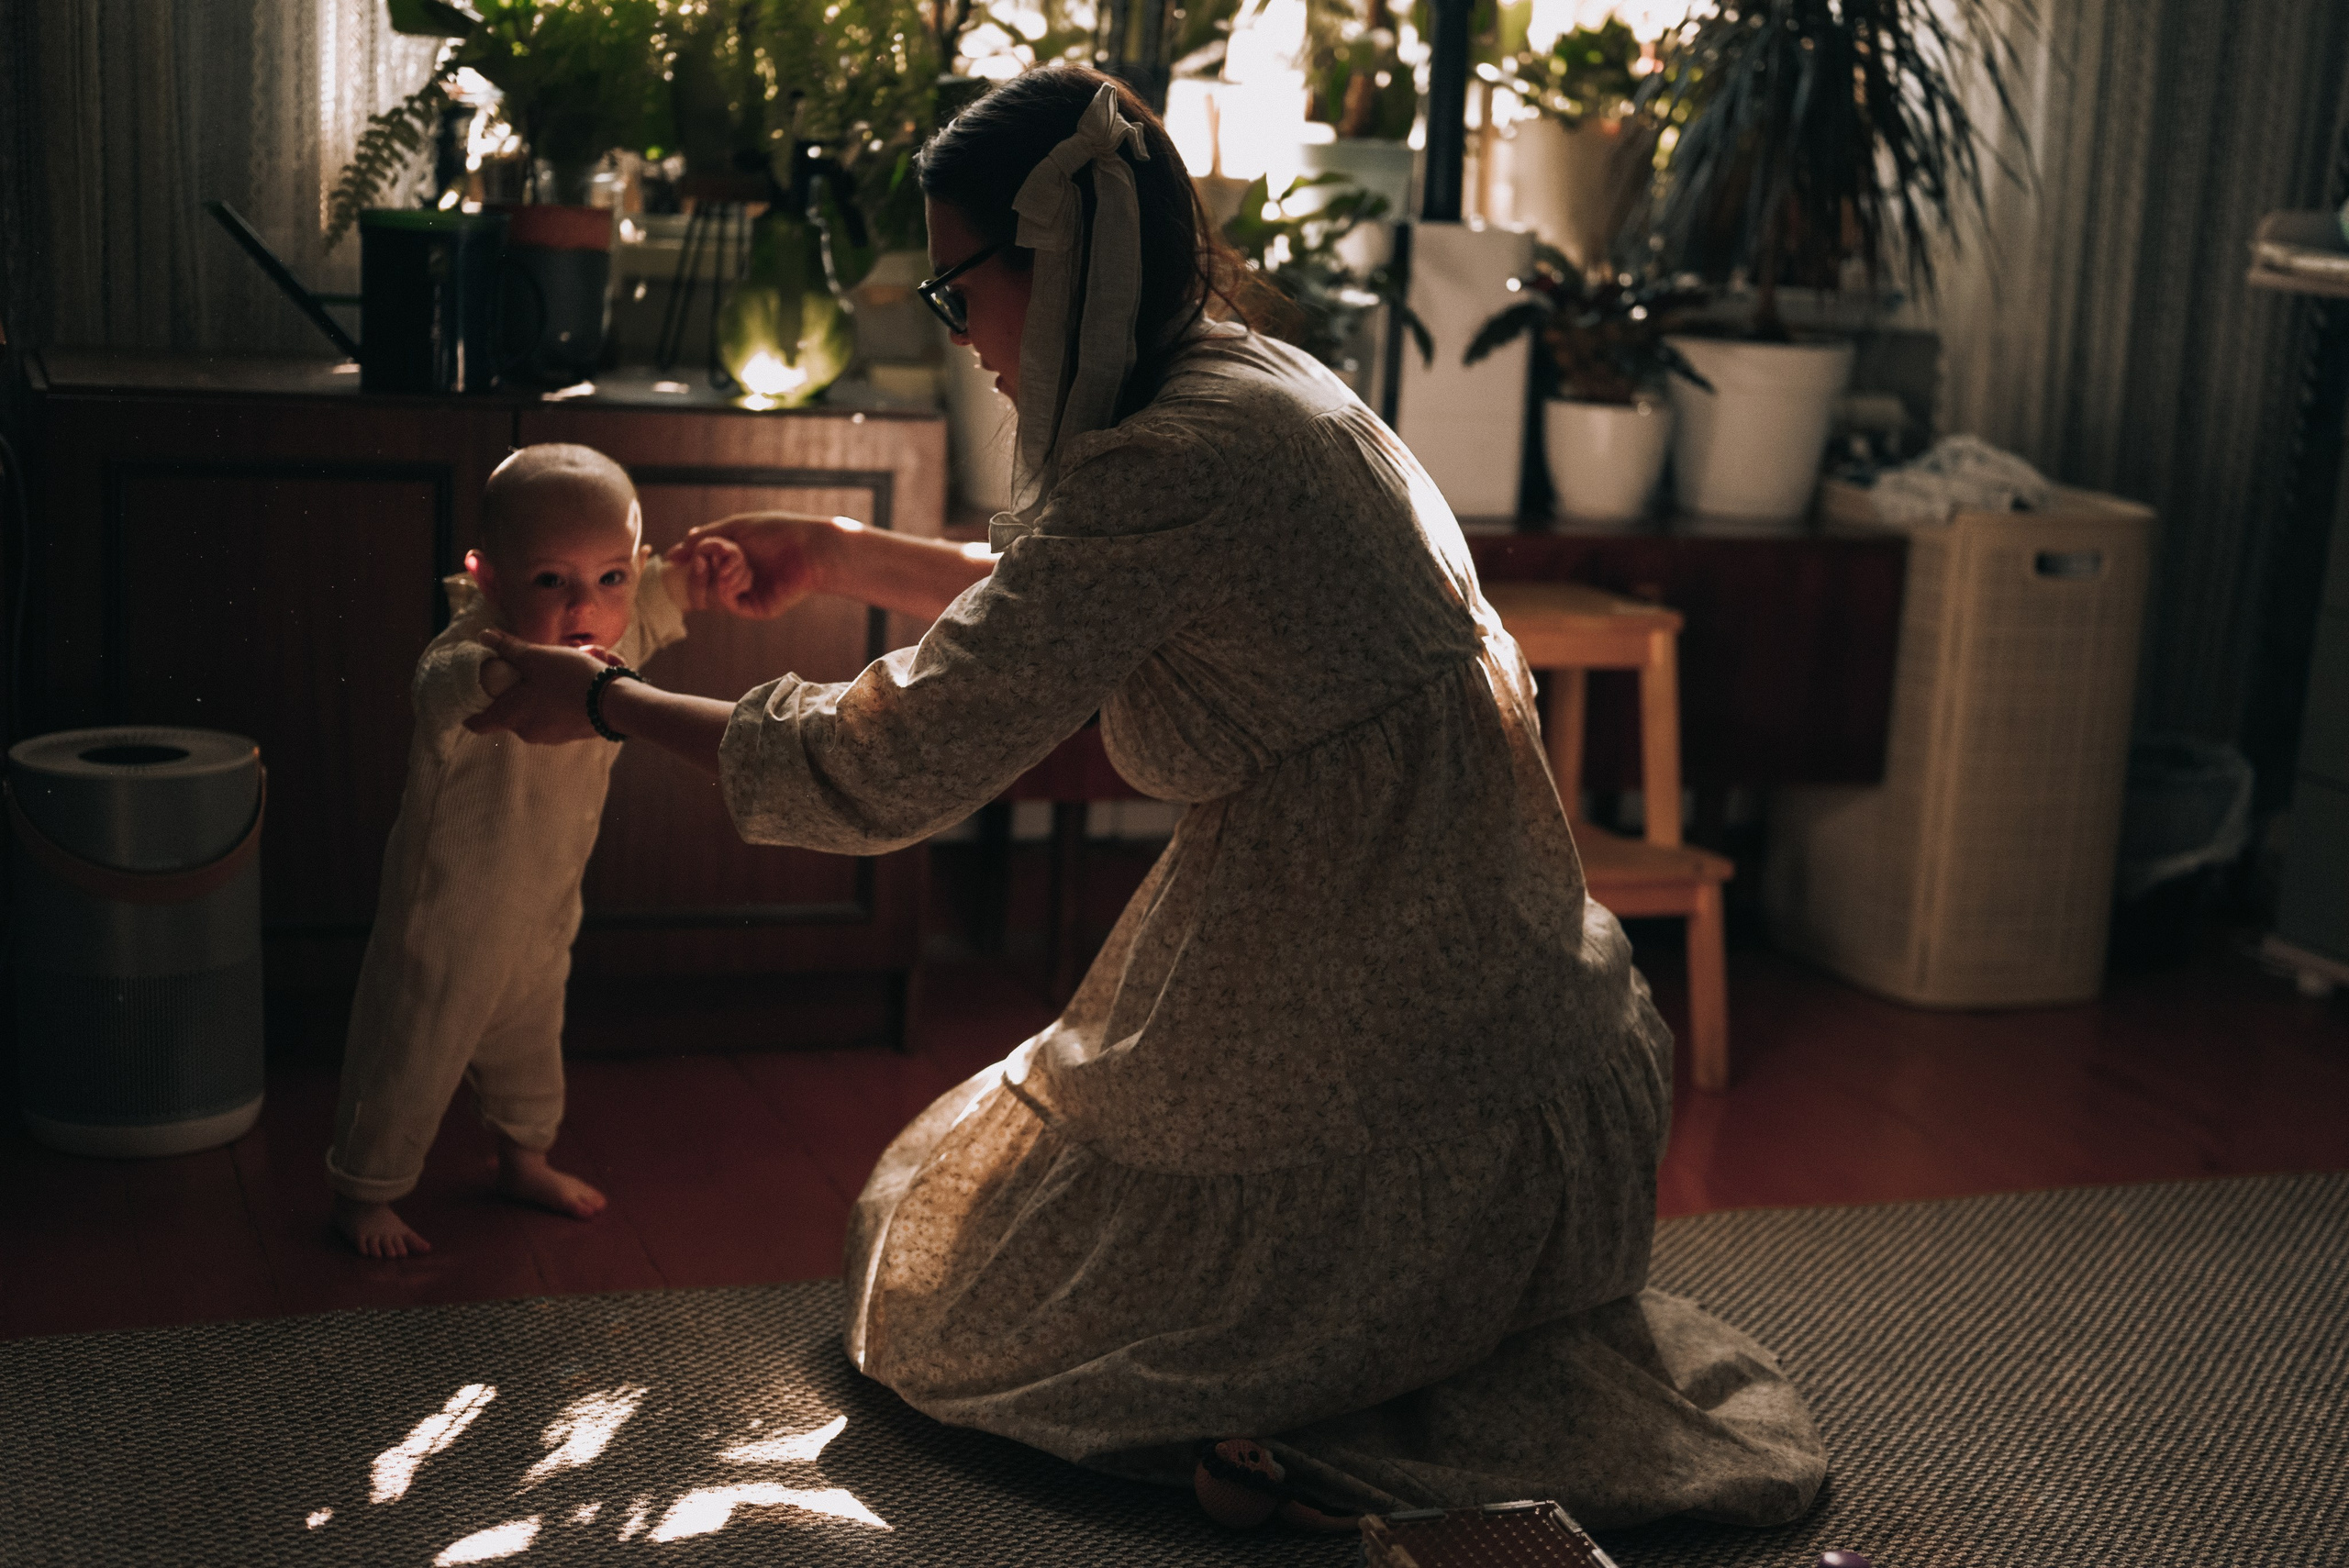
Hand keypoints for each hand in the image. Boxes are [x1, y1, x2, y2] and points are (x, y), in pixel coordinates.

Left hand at [464, 630, 627, 743]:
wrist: (615, 704)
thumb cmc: (571, 679)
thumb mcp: (537, 656)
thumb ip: (508, 647)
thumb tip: (484, 636)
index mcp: (511, 715)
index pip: (477, 722)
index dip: (470, 709)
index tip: (473, 694)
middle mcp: (527, 731)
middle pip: (510, 709)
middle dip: (518, 687)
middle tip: (533, 665)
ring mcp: (550, 736)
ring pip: (536, 710)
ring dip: (544, 690)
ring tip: (565, 667)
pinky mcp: (570, 734)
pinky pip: (557, 714)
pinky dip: (562, 699)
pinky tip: (580, 680)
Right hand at [677, 512, 839, 618]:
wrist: (808, 547)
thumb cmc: (776, 532)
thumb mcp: (733, 528)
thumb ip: (702, 541)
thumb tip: (672, 556)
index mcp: (729, 561)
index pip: (696, 570)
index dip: (686, 565)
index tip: (677, 558)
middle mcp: (734, 580)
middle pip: (696, 588)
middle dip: (696, 571)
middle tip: (704, 558)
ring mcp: (744, 596)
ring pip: (707, 597)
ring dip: (715, 574)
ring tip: (735, 558)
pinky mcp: (754, 609)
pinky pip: (725, 603)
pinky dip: (726, 586)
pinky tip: (741, 574)